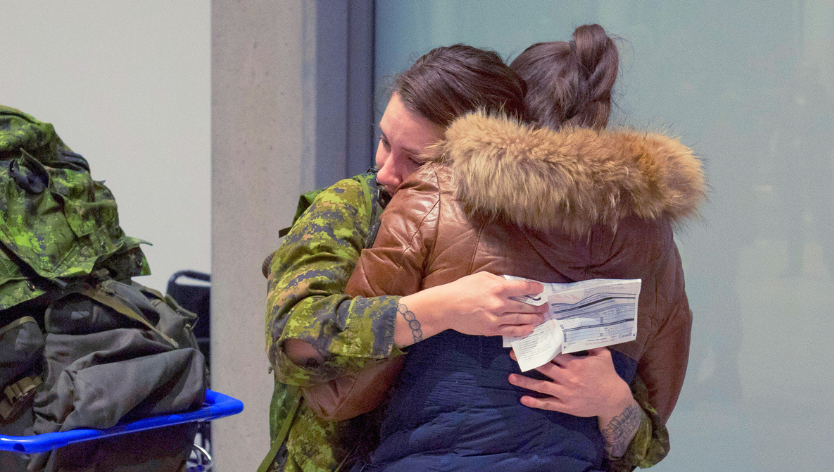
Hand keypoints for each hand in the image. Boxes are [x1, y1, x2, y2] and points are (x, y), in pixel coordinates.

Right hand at [434, 272, 546, 336]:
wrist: (447, 306)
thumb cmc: (462, 289)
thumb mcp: (481, 277)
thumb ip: (498, 280)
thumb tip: (512, 284)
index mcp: (499, 288)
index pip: (524, 288)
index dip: (536, 289)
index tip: (541, 290)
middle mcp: (500, 303)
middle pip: (526, 306)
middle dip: (538, 307)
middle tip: (545, 307)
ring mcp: (496, 318)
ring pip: (521, 320)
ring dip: (534, 319)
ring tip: (541, 319)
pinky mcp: (491, 329)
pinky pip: (511, 331)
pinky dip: (523, 330)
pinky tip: (530, 329)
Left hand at [508, 348, 631, 417]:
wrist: (613, 400)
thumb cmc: (607, 375)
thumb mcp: (603, 355)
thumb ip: (591, 343)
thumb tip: (582, 328)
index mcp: (575, 364)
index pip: (554, 353)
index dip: (540, 347)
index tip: (528, 340)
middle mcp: (568, 378)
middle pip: (544, 367)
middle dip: (528, 361)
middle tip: (512, 354)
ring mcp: (565, 393)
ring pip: (542, 386)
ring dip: (525, 382)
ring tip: (511, 378)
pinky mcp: (566, 406)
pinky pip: (548, 404)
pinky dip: (535, 402)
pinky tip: (523, 399)